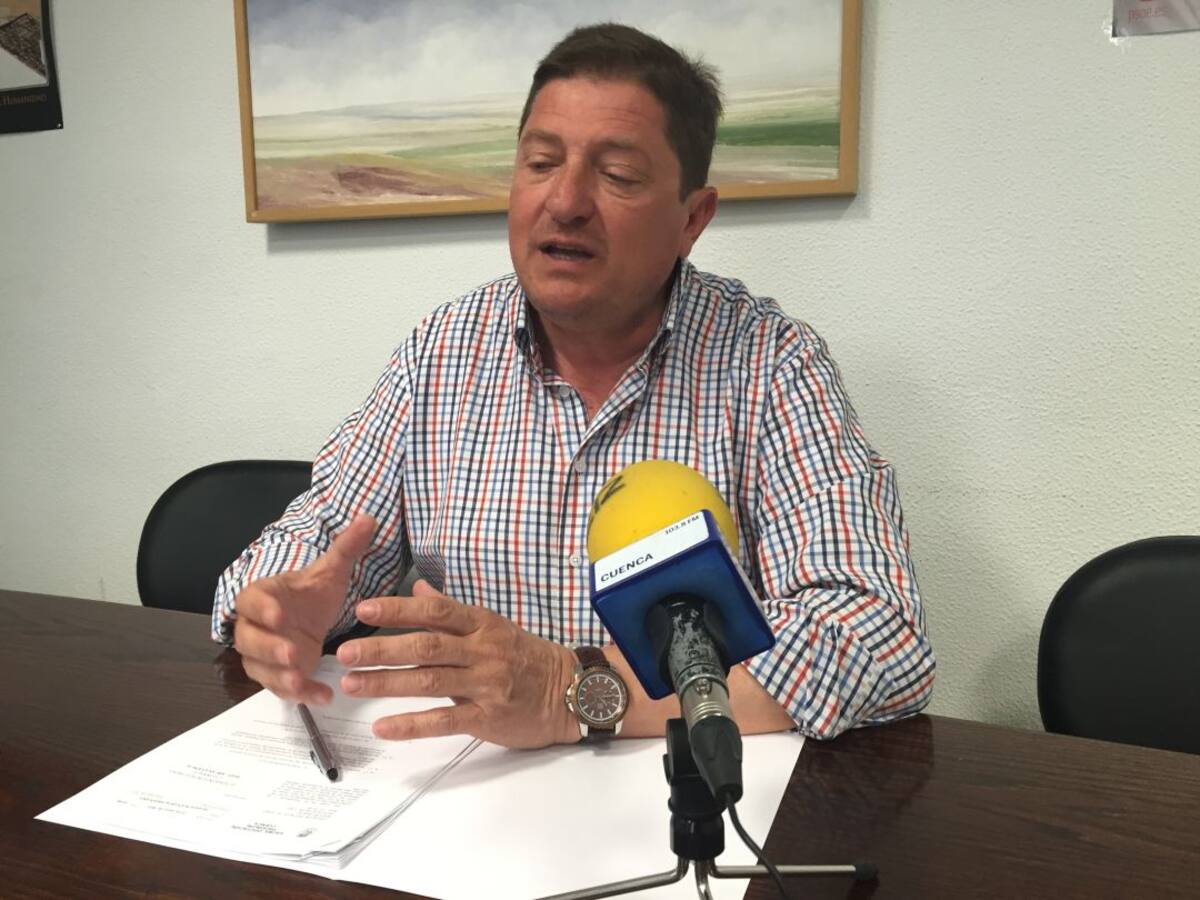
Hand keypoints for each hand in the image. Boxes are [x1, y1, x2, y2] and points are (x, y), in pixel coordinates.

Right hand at [232, 515, 375, 705]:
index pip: (251, 600)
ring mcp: (263, 654)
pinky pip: (280, 688)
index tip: (280, 615)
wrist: (308, 616)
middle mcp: (255, 626)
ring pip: (260, 668)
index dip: (262, 608)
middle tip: (292, 653)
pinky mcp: (276, 675)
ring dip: (279, 677)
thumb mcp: (331, 571)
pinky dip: (299, 694)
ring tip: (300, 681)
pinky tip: (322, 696)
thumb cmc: (312, 593)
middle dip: (269, 648)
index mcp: (262, 595)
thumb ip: (345, 547)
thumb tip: (368, 518)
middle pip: (249, 639)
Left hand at [335, 580, 580, 748]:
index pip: (436, 610)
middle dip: (382, 649)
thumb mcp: (492, 626)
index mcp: (482, 625)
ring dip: (387, 683)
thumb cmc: (526, 658)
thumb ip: (451, 612)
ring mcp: (485, 685)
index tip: (365, 609)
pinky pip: (445, 721)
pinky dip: (412, 725)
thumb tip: (420, 587)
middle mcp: (482, 651)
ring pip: (430, 682)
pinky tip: (383, 726)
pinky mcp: (488, 718)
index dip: (399, 609)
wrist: (571, 692)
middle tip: (344, 653)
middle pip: (426, 646)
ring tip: (351, 684)